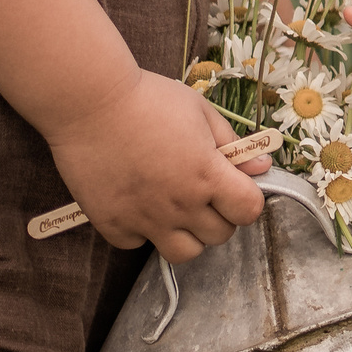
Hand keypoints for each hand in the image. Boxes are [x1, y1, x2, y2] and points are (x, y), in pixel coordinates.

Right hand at [45, 69, 269, 262]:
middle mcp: (180, 204)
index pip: (249, 211)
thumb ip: (232, 144)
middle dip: (218, 216)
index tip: (235, 188)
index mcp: (207, 175)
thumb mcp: (200, 112)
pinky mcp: (112, 224)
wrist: (89, 102)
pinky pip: (137, 244)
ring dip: (187, 235)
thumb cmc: (149, 99)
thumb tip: (261, 166)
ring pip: (184, 253)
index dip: (246, 200)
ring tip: (175, 209)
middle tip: (202, 193)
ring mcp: (145, 218)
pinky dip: (141, 232)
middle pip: (219, 235)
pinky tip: (137, 205)